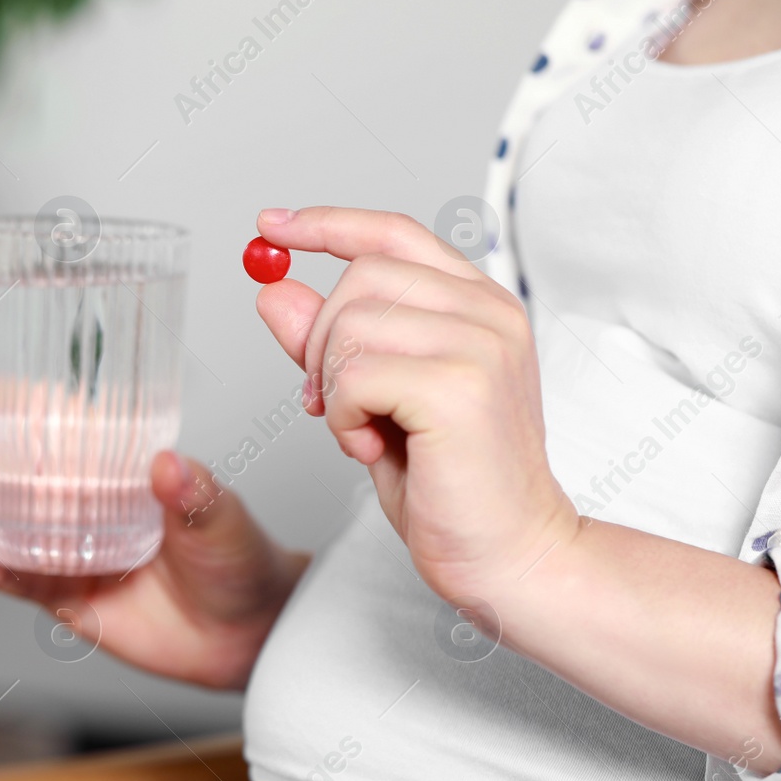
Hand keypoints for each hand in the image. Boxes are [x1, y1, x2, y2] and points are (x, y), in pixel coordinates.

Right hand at [0, 370, 308, 689]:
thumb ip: (193, 493)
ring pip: (6, 526)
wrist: (246, 633)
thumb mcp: (221, 517)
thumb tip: (168, 463)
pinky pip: (20, 582)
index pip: (57, 423)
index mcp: (117, 466)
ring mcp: (70, 549)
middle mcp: (86, 502)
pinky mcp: (66, 597)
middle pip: (15, 473)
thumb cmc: (237, 558)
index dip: (8, 403)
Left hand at [253, 206, 578, 606]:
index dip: (329, 224)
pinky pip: (355, 375)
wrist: (509, 555)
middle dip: (321, 342)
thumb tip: (275, 290)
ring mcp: (480, 345)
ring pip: (351, 324)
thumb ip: (331, 343)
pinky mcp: (460, 387)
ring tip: (366, 432)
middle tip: (334, 404)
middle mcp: (488, 313)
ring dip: (334, 387)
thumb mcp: (375, 402)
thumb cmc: (451, 486)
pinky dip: (344, 418)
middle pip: (361, 277)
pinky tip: (372, 449)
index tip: (272, 226)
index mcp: (479, 306)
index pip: (395, 234)